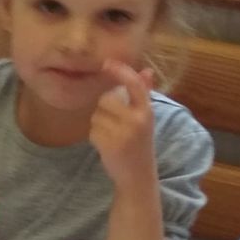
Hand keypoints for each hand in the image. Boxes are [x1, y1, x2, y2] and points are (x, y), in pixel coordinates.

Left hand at [88, 63, 158, 188]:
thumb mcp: (145, 118)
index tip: (107, 63)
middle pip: (106, 99)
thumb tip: (146, 70)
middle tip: (113, 121)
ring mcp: (123, 134)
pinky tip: (106, 144)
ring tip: (111, 134)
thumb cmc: (140, 143)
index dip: (120, 71)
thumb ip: (143, 94)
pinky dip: (95, 136)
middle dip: (104, 107)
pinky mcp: (109, 146)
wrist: (137, 176)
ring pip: (97, 115)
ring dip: (99, 123)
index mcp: (147, 112)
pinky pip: (92, 130)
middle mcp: (137, 121)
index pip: (134, 84)